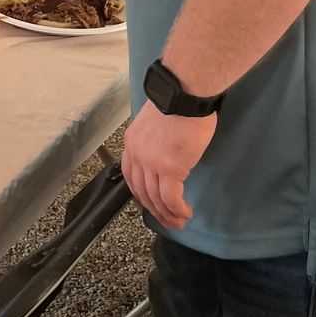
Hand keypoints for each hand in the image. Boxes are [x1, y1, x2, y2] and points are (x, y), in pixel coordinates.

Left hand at [121, 101, 216, 229]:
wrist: (185, 94)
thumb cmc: (178, 103)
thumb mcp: (156, 123)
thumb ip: (156, 142)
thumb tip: (166, 155)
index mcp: (132, 143)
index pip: (130, 175)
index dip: (140, 193)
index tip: (151, 203)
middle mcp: (137, 155)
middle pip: (141, 191)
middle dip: (154, 209)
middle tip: (167, 220)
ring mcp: (151, 163)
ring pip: (155, 198)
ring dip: (167, 214)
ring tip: (179, 221)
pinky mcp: (170, 169)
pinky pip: (171, 198)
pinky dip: (177, 209)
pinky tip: (185, 213)